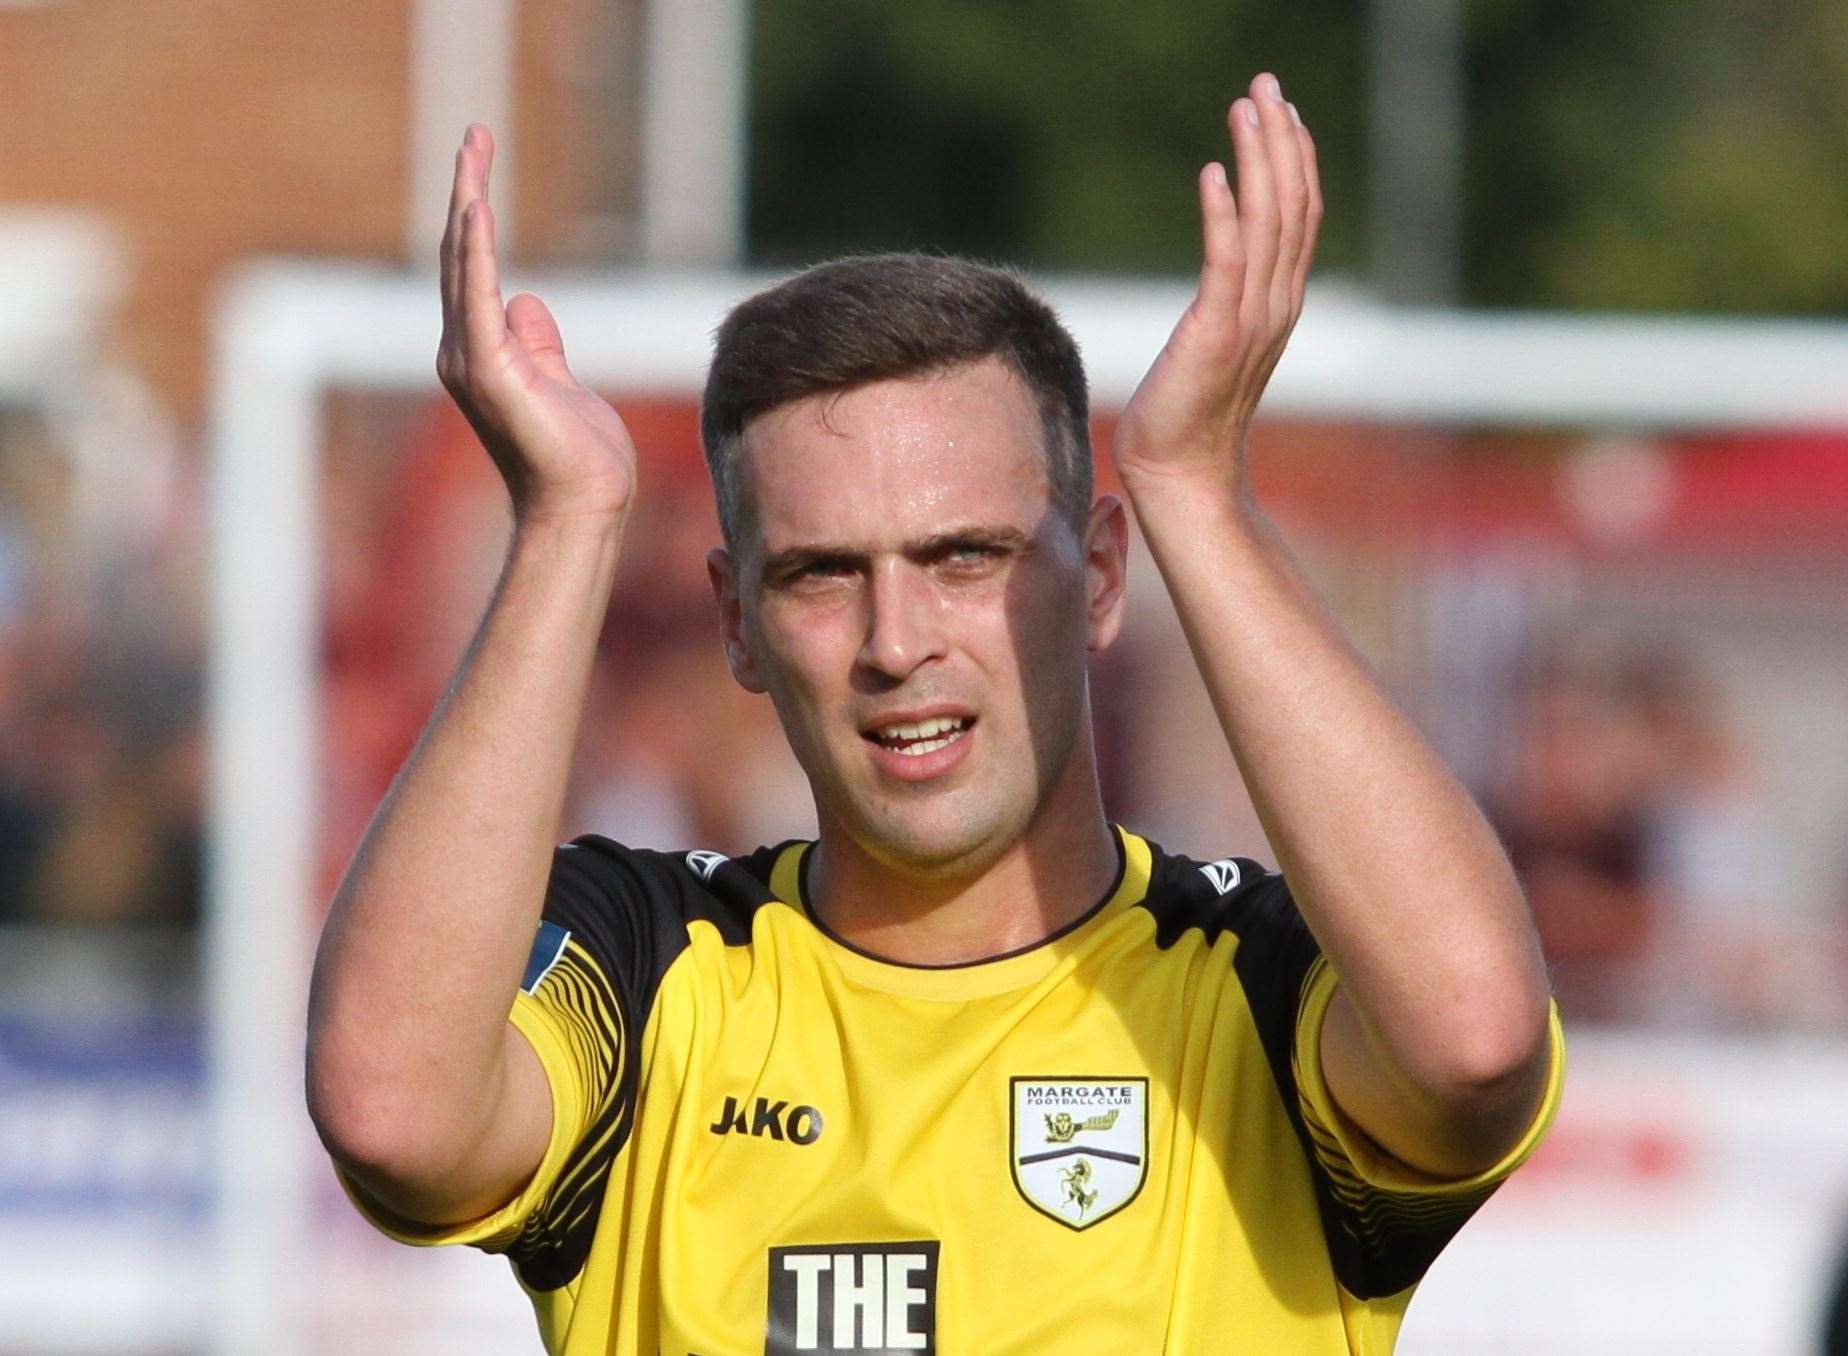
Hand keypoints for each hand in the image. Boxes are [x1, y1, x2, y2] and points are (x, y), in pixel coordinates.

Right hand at [436, 124, 636, 525]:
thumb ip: (538, 343)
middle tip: (475, 134)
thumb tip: (525, 300)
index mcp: (481, 352)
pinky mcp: (491, 369)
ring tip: (474, 150)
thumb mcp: (561, 382)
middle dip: (468, 190)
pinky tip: (478, 208)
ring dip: (469, 202)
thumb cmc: (575, 455)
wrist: (582, 504)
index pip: (473, 270)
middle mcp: (464, 351)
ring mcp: (471, 360)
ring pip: (464, 265)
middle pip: (461, 256)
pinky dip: (477, 251)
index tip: (481, 164)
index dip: (475, 215)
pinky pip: (478, 296)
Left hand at [1112, 73, 1321, 492]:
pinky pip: (1226, 264)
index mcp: (1280, 304)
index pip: (1298, 216)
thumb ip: (1226, 303)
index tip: (1280, 110)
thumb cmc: (1185, 415)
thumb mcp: (1215, 344)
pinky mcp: (1215, 334)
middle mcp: (1276, 305)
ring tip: (1246, 107)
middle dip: (1281, 140)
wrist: (1181, 475)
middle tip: (1266, 85)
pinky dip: (1223, 215)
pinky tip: (1214, 174)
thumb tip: (1221, 271)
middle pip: (1291, 206)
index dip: (1294, 159)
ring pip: (1267, 223)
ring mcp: (1251, 320)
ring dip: (1258, 159)